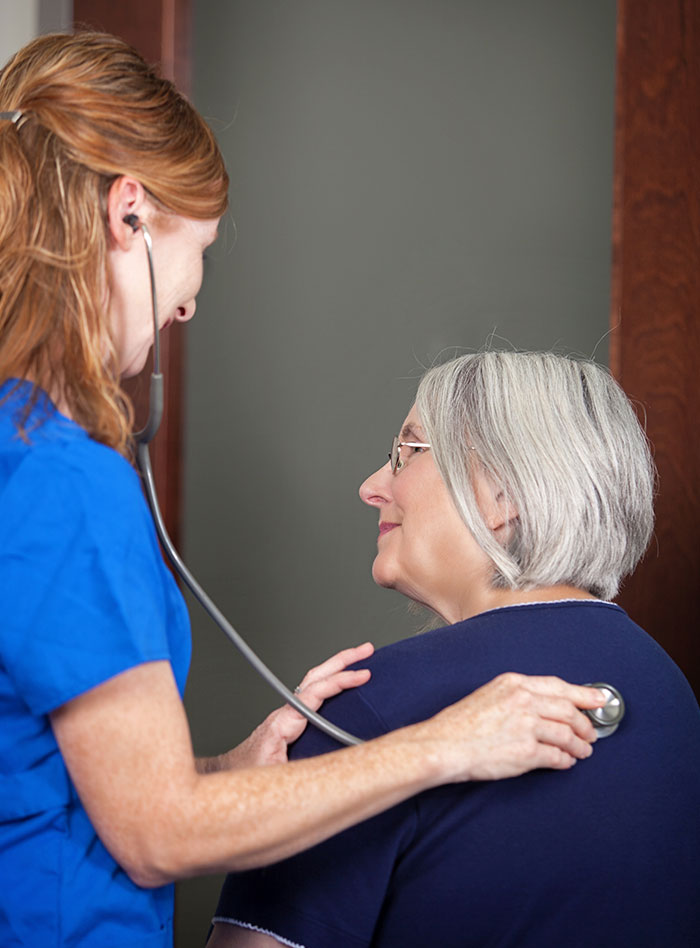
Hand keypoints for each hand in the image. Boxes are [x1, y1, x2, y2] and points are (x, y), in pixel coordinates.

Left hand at [222, 642, 373, 768]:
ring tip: (361, 658)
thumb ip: (303, 772)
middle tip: (366, 650)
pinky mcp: (293, 720)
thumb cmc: (249, 775)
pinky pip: (315, 695)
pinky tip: (344, 685)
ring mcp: (289, 713)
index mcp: (283, 722)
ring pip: (315, 682)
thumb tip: (336, 768)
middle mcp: (286, 712)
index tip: (363, 676)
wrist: (229, 773)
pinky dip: (332, 683)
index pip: (315, 693)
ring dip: (337, 667)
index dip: (340, 682)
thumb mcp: (277, 778)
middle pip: (316, 677)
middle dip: (342, 660)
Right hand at [412, 673, 606, 782]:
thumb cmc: (461, 723)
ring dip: (579, 745)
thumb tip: (546, 706)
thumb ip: (518, 696)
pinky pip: (557, 756)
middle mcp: (523, 701)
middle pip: (568, 710)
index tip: (599, 699)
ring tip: (582, 751)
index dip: (584, 694)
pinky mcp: (526, 752)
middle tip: (592, 733)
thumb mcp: (490, 694)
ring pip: (567, 735)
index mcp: (514, 683)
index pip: (558, 687)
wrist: (444, 745)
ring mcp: (526, 726)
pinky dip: (566, 761)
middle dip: (585, 724)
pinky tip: (566, 762)